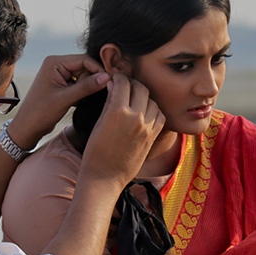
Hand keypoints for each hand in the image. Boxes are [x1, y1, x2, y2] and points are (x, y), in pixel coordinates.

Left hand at [7, 54, 109, 148]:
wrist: (27, 127)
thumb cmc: (41, 112)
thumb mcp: (65, 99)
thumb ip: (86, 87)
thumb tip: (107, 77)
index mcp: (54, 63)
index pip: (84, 59)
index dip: (98, 69)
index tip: (110, 81)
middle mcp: (56, 65)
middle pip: (85, 67)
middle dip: (92, 80)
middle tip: (98, 93)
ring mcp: (59, 75)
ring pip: (83, 76)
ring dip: (87, 87)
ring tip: (86, 100)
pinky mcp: (61, 85)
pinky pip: (78, 84)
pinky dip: (82, 92)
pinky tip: (80, 103)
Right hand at [78, 74, 163, 188]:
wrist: (105, 177)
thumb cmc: (96, 151)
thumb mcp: (99, 123)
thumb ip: (109, 101)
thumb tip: (114, 84)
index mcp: (118, 111)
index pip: (123, 83)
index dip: (119, 77)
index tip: (116, 78)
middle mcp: (136, 117)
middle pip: (140, 88)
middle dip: (132, 84)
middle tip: (126, 85)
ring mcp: (147, 127)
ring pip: (152, 100)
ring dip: (144, 96)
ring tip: (135, 98)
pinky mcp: (153, 137)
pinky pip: (160, 115)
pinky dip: (153, 109)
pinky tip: (144, 111)